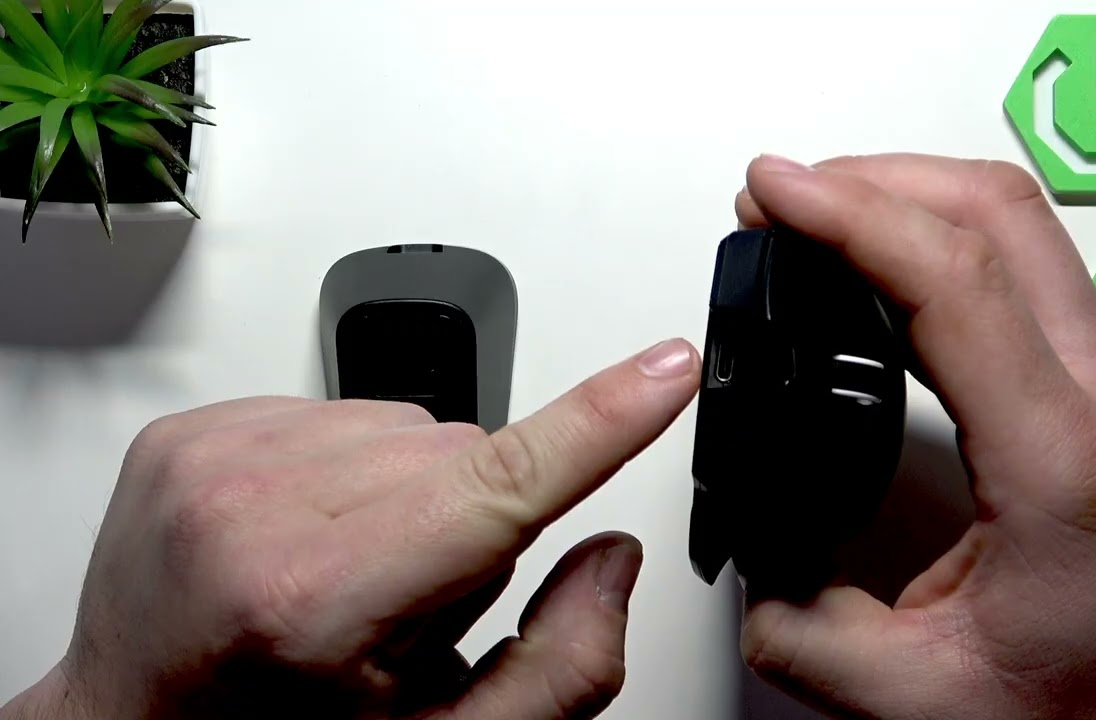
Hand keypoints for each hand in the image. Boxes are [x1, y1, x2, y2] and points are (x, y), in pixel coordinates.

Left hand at [0, 339, 700, 719]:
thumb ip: (557, 668)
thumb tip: (611, 555)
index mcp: (314, 604)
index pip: (500, 484)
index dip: (602, 420)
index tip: (667, 369)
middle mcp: (251, 514)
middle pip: (463, 456)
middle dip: (470, 521)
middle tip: (407, 606)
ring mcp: (211, 460)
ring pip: (407, 426)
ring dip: (410, 493)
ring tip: (349, 574)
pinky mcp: (191, 430)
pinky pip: (339, 413)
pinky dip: (350, 470)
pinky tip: (310, 539)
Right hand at [734, 153, 1095, 718]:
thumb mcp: (933, 701)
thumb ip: (811, 640)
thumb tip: (755, 587)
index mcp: (1064, 457)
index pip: (955, 279)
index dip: (850, 215)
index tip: (772, 194)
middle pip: (996, 211)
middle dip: (871, 178)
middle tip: (779, 198)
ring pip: (1018, 221)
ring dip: (909, 195)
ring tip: (818, 217)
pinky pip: (1025, 263)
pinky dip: (941, 236)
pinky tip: (887, 265)